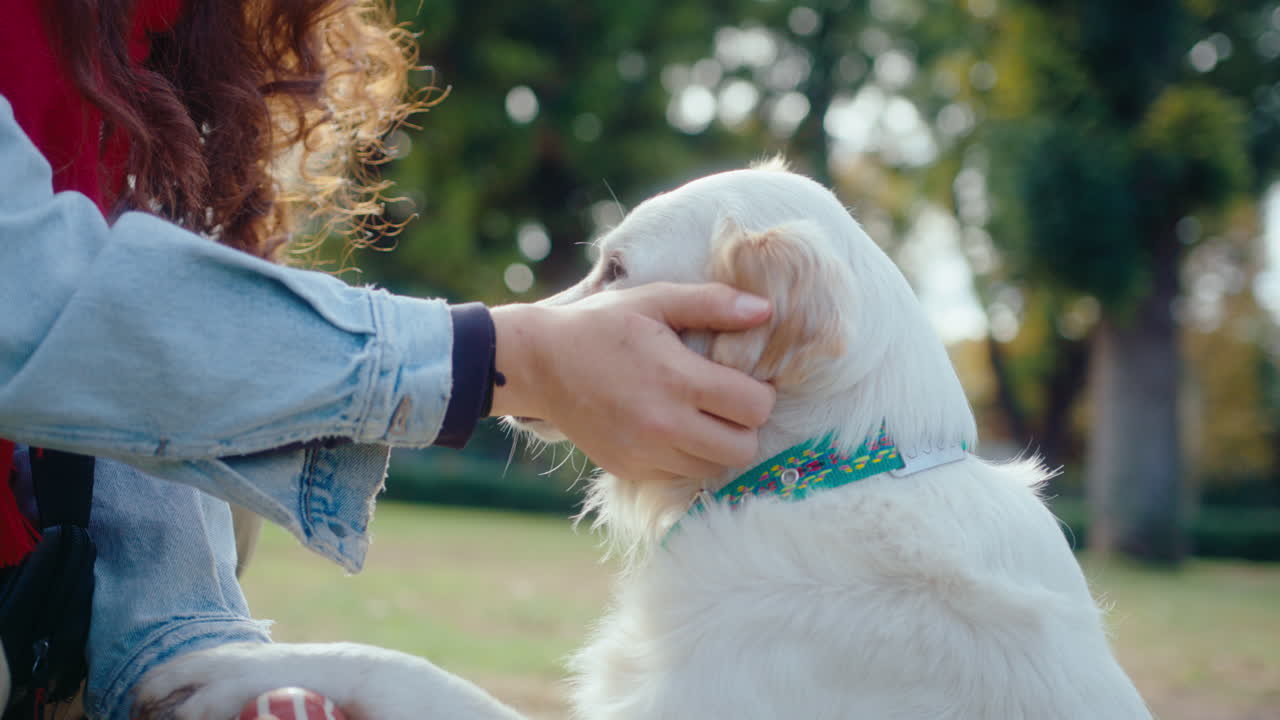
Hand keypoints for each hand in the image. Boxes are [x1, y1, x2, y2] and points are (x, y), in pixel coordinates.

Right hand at [490, 283, 775, 481]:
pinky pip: (680, 475)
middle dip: (745, 426)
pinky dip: (686, 456)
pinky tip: (671, 428)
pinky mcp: (630, 470)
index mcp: (678, 380)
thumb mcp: (656, 300)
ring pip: (714, 468)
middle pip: (743, 449)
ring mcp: (645, 453)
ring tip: (699, 414)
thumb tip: (765, 311)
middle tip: (727, 402)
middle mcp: (664, 425)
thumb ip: (713, 303)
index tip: (742, 380)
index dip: (759, 393)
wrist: (538, 363)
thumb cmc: (601, 325)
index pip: (755, 408)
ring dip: (717, 445)